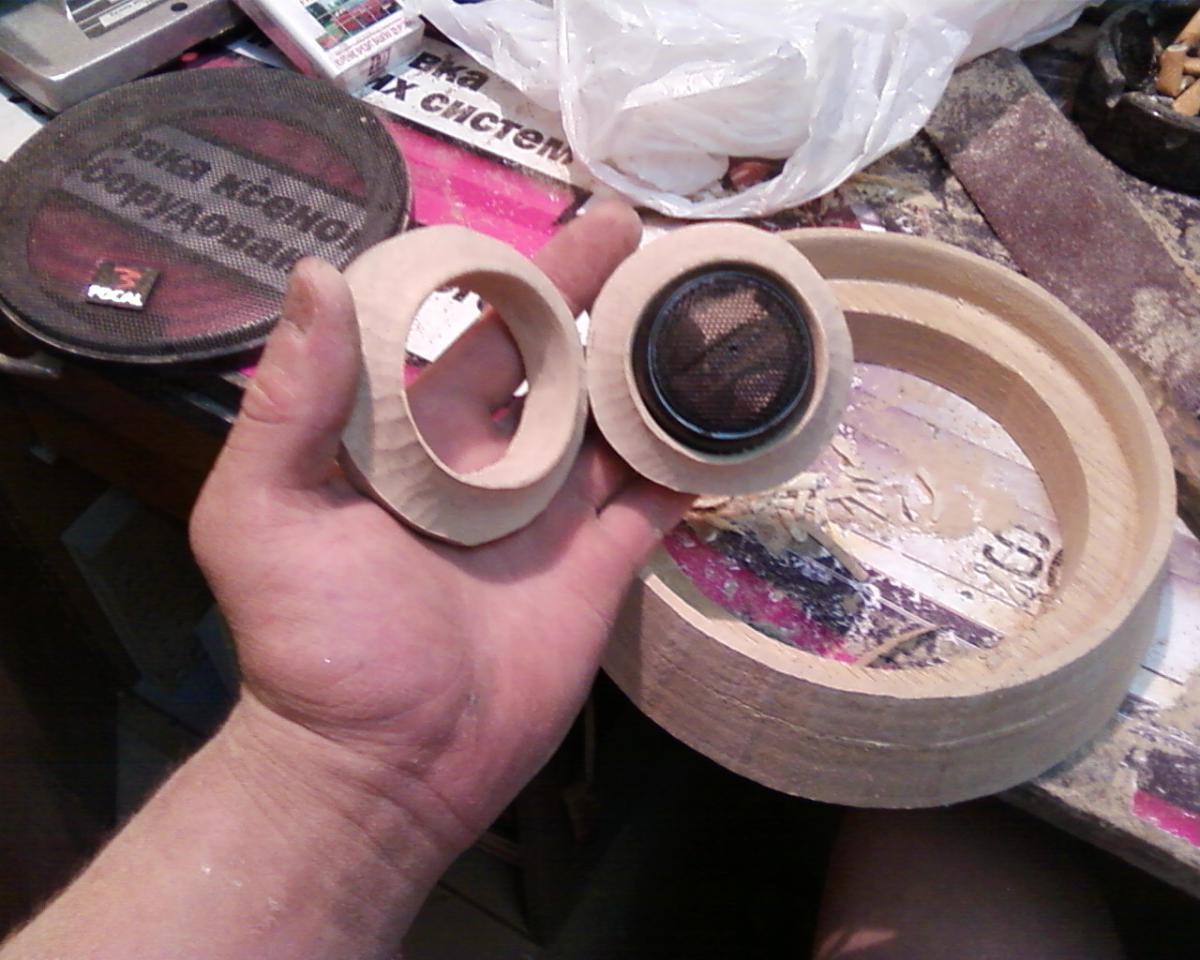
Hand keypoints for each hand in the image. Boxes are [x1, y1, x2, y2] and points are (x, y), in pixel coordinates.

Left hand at [189, 202, 690, 866]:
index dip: (509, 278)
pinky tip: (729, 411)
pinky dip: (689, 461)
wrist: (382, 764)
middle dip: (594, 297)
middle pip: (554, 362)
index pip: (469, 334)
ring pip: (613, 422)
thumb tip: (312, 273)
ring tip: (701, 303)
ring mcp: (550, 515)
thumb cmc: (314, 640)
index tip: (547, 226)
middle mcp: (488, 465)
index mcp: (413, 440)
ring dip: (650, 368)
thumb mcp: (265, 511)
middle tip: (643, 236)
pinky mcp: (599, 566)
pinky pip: (654, 501)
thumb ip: (292, 400)